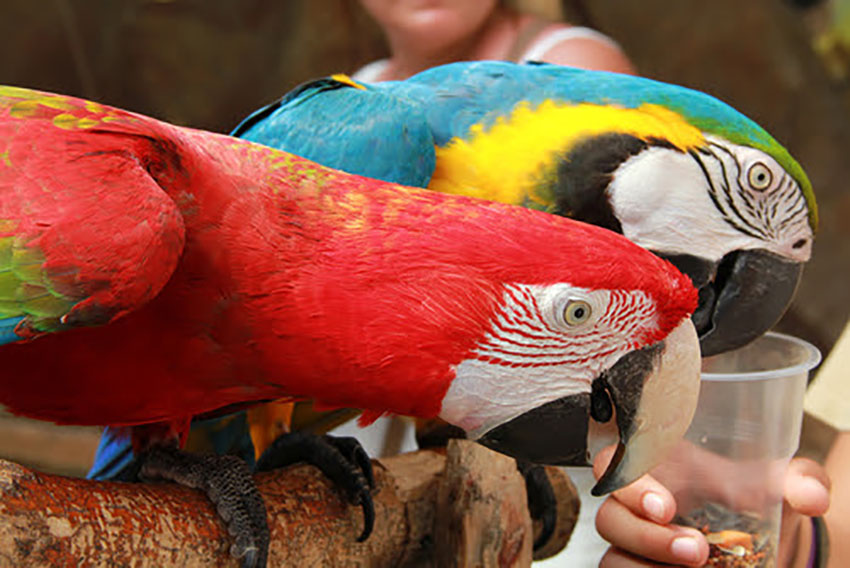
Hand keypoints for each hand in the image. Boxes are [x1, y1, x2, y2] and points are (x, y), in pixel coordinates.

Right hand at [592, 446, 829, 566]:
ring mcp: (637, 545)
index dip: (627, 484)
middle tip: (696, 550)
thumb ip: (797, 482)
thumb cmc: (760, 503)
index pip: (613, 464)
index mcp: (658, 469)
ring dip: (648, 566)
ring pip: (614, 557)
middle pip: (609, 517)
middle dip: (647, 537)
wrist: (772, 548)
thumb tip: (811, 496)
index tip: (665, 506)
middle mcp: (638, 507)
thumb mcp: (781, 487)